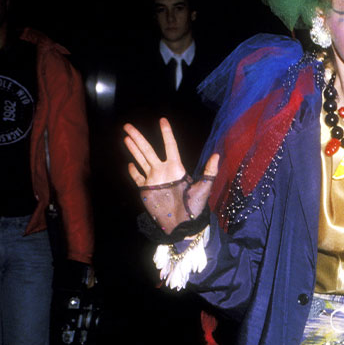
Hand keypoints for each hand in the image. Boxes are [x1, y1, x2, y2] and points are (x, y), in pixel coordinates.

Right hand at [124, 118, 218, 234]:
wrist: (183, 224)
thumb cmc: (196, 207)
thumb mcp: (204, 188)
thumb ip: (209, 172)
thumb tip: (217, 155)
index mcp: (176, 168)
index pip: (170, 146)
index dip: (166, 133)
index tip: (162, 120)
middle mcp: (163, 171)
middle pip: (148, 150)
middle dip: (138, 138)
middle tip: (128, 125)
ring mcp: (154, 180)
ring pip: (141, 160)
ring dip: (133, 149)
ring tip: (126, 136)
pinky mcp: (146, 190)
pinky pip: (137, 178)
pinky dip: (133, 171)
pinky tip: (129, 163)